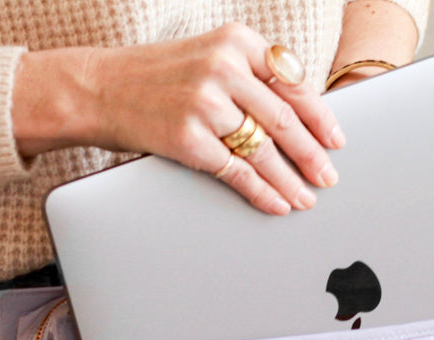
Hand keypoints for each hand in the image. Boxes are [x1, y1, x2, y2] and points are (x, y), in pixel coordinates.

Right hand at [14, 24, 342, 215]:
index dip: (319, 115)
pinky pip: (238, 172)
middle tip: (329, 176)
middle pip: (284, 118)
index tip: (336, 139)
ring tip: (307, 198)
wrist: (96, 88)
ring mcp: (206, 104)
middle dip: (312, 153)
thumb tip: (301, 117)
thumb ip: (250, 75)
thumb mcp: (208, 55)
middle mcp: (224, 68)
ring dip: (291, 180)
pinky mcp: (189, 138)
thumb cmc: (157, 76)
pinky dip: (263, 192)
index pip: (293, 82)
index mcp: (236, 41)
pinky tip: (277, 203)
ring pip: (265, 149)